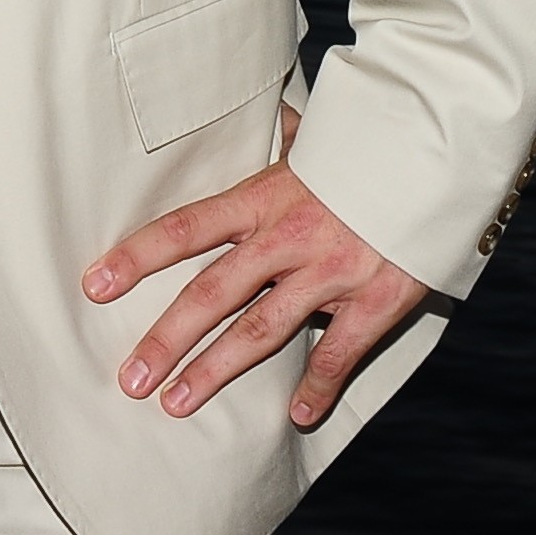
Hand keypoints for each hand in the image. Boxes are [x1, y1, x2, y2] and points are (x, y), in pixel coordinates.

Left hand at [82, 110, 429, 431]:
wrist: (441, 157)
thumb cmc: (369, 150)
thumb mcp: (316, 143)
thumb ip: (285, 142)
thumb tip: (274, 116)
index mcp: (264, 198)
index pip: (186, 228)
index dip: (137, 256)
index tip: (94, 285)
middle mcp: (288, 238)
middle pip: (211, 293)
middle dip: (166, 338)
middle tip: (128, 378)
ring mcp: (330, 273)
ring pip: (260, 331)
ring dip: (214, 372)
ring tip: (175, 404)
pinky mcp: (375, 300)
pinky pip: (340, 352)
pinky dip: (319, 388)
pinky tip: (298, 419)